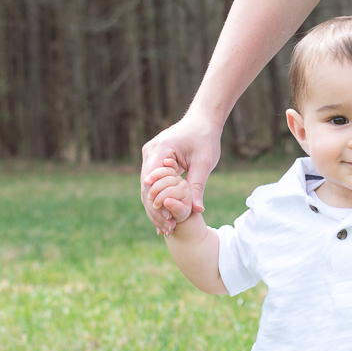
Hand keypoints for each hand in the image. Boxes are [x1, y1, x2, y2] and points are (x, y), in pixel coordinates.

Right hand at [141, 112, 221, 233]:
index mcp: (160, 150)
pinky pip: (152, 182)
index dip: (158, 204)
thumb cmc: (205, 138)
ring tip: (166, 228)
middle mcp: (149, 152)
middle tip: (167, 229)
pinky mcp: (153, 160)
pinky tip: (165, 216)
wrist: (203, 121)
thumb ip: (198, 186)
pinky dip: (158, 198)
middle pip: (146, 187)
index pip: (152, 183)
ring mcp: (149, 156)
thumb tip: (196, 210)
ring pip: (147, 187)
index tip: (169, 221)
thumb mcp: (204, 162)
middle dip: (155, 210)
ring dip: (155, 207)